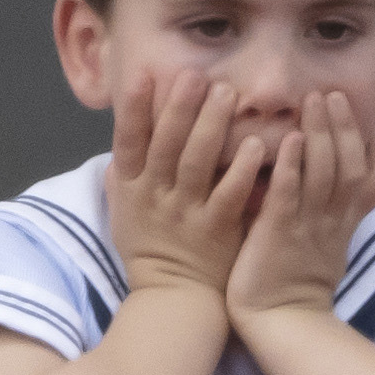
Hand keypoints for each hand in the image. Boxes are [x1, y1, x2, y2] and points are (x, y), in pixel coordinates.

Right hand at [95, 61, 278, 302]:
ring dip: (211, 126)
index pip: (127, 141)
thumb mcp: (124, 215)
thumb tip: (119, 145)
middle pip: (165, 144)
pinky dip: (241, 170)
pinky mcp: (216, 230)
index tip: (142, 74)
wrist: (174, 300)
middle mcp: (156, 197)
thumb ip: (122, 179)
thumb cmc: (150, 253)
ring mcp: (186, 213)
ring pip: (196, 163)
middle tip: (196, 74)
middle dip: (179, 106)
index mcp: (132, 189)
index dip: (133, 108)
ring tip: (226, 94)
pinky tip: (256, 145)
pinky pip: (229, 195)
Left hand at [223, 88, 374, 317]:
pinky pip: (289, 195)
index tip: (372, 124)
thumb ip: (326, 206)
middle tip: (333, 93)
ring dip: (321, 133)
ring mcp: (308, 225)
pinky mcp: (278, 233)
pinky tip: (289, 139)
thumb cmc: (294, 282)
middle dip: (345, 126)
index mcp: (346, 221)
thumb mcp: (324, 242)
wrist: (280, 324)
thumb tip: (321, 171)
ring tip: (314, 100)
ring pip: (324, 173)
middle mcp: (333, 219)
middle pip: (351, 165)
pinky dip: (292, 166)